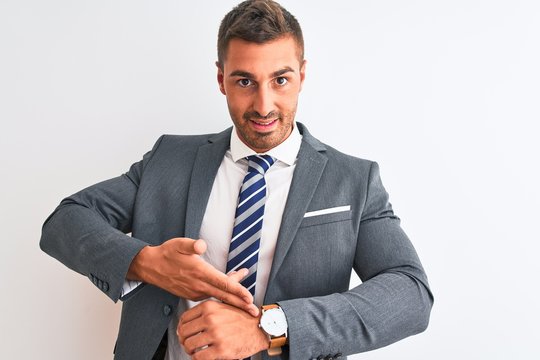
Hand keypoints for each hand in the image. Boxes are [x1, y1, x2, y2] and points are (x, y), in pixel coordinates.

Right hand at [127, 237, 258, 315]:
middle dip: (240, 304)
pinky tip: (228, 288)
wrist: (150, 266)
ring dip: (233, 296)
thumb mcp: (179, 244)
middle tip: (255, 311)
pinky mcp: (191, 294)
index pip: (222, 283)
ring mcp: (195, 291)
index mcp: (199, 272)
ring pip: (218, 295)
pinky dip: (221, 293)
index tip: (249, 298)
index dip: (237, 291)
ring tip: (246, 296)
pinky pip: (211, 295)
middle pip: (224, 296)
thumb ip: (192, 245)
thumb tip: (202, 244)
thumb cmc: (166, 253)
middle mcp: (198, 285)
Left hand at [177, 300, 268, 358]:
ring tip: (196, 351)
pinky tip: (204, 355)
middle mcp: (210, 319)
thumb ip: (209, 304)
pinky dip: (198, 358)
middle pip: (183, 333)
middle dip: (184, 341)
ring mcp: (216, 334)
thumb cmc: (243, 317)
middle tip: (189, 344)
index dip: (181, 329)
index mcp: (209, 307)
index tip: (185, 333)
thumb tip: (193, 307)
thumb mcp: (226, 302)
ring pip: (189, 345)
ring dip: (191, 351)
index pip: (183, 319)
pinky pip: (199, 357)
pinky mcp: (221, 349)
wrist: (260, 328)